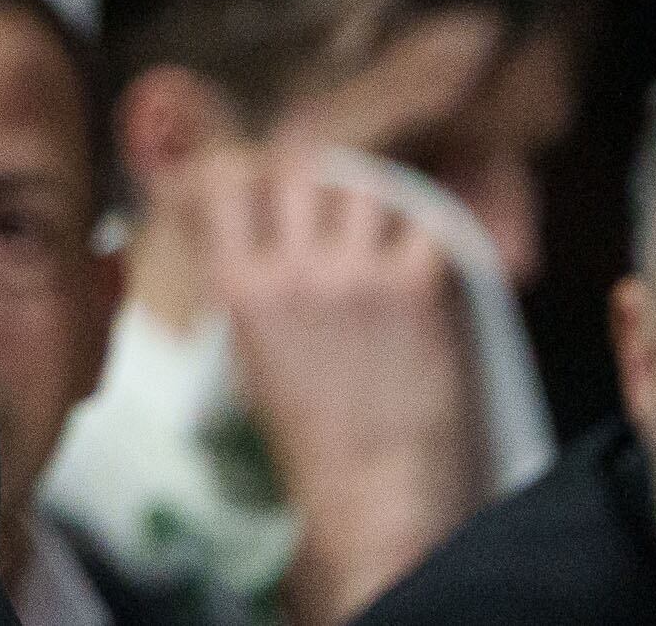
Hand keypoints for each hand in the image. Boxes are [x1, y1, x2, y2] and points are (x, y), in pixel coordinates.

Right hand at [191, 144, 487, 620]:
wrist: (373, 489)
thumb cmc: (308, 433)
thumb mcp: (247, 349)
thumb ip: (245, 280)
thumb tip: (243, 226)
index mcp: (237, 285)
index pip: (224, 179)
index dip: (246, 166)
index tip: (263, 177)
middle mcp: (291, 270)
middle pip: (300, 168)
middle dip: (318, 177)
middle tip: (336, 201)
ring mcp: (354, 275)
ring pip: (365, 185)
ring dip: (377, 199)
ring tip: (385, 228)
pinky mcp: (416, 290)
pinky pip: (426, 223)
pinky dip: (430, 230)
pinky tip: (426, 255)